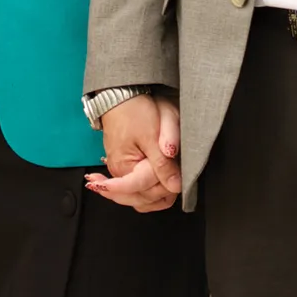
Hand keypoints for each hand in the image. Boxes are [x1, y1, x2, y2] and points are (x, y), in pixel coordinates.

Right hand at [85, 94, 181, 211]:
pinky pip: (135, 192)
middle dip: (162, 193)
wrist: (121, 96)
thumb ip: (163, 164)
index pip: (147, 188)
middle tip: (175, 179)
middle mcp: (118, 173)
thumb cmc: (133, 111)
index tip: (178, 180)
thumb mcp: (153, 135)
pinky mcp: (123, 168)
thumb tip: (175, 185)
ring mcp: (119, 172)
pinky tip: (160, 193)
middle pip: (142, 199)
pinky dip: (148, 195)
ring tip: (169, 187)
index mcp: (124, 167)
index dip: (165, 184)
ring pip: (138, 200)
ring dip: (155, 198)